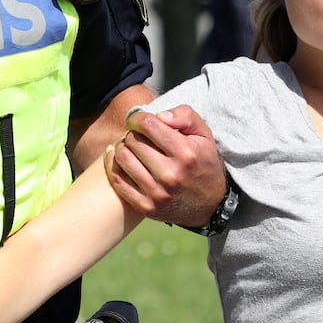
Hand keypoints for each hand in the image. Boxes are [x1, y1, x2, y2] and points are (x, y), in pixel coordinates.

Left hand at [108, 104, 227, 227]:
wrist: (210, 203)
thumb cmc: (203, 162)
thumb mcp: (204, 135)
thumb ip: (185, 116)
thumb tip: (159, 116)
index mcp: (185, 154)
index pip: (148, 125)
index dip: (138, 118)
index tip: (139, 120)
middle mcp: (170, 175)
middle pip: (133, 141)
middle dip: (133, 133)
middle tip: (138, 135)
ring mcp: (157, 193)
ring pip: (122, 158)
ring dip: (122, 147)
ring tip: (130, 147)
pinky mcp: (146, 206)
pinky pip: (117, 180)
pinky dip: (112, 165)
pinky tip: (118, 158)